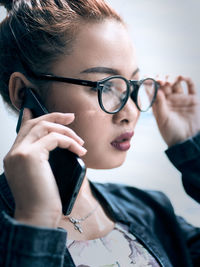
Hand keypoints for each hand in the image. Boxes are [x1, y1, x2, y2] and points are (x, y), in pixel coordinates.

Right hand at [3, 109, 86, 226]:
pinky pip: (54, 138)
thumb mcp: (41, 175)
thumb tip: (59, 144)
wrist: (37, 217)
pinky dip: (69, 141)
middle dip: (54, 117)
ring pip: (44, 127)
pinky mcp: (31, 155)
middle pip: (34, 124)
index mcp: (14, 157)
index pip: (24, 130)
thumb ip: (43, 158)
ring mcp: (20, 153)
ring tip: (79, 140)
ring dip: (66, 131)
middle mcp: (14, 152)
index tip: (44, 111)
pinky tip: (79, 149)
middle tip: (70, 117)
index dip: (34, 117)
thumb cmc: (42, 200)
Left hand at [152, 76, 199, 146]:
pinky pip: (190, 86)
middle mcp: (169, 101)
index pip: (154, 91)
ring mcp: (180, 99)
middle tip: (160, 79)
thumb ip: (159, 105)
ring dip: (172, 78)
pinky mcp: (192, 99)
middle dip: (161, 79)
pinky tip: (182, 77)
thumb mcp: (163, 119)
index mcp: (159, 105)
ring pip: (176, 83)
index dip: (151, 84)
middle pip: (164, 85)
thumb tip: (156, 90)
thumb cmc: (171, 133)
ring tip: (170, 80)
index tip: (148, 78)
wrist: (187, 140)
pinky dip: (187, 80)